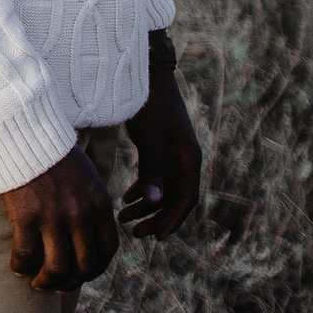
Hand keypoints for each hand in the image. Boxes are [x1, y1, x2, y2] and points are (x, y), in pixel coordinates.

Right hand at [1, 145, 115, 292]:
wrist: (23, 133)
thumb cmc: (53, 155)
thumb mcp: (86, 179)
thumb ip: (92, 207)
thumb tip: (90, 238)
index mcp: (100, 204)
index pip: (107, 251)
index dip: (95, 270)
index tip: (81, 275)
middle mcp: (82, 214)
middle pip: (84, 265)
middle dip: (70, 282)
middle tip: (57, 286)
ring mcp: (54, 216)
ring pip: (57, 267)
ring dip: (47, 282)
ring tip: (37, 284)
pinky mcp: (27, 215)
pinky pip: (25, 253)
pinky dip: (20, 266)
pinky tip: (15, 268)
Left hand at [122, 69, 202, 238]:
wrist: (148, 76)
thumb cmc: (150, 106)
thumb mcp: (150, 139)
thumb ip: (152, 171)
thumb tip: (154, 203)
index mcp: (188, 159)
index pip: (186, 199)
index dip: (172, 220)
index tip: (157, 237)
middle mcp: (184, 159)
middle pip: (173, 198)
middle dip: (155, 217)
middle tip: (134, 233)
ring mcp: (172, 153)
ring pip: (162, 188)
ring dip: (145, 204)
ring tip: (123, 218)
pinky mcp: (160, 147)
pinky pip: (154, 176)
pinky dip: (142, 188)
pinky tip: (126, 198)